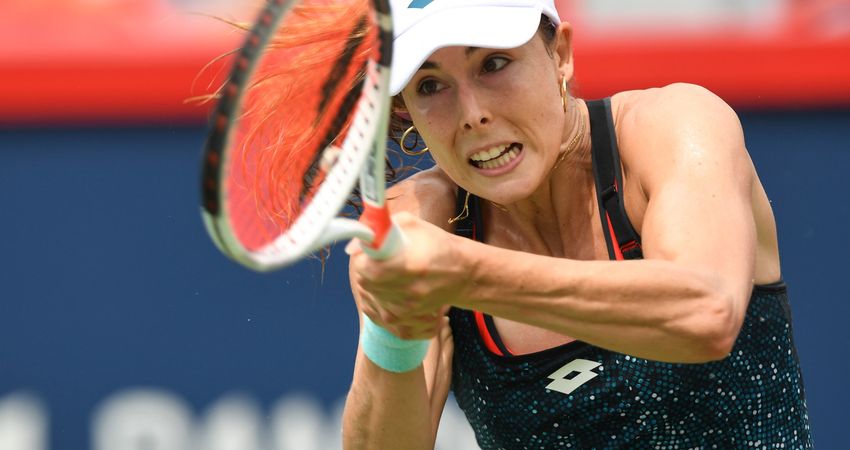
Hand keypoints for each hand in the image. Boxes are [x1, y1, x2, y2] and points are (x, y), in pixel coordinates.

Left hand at [348, 212, 468, 339]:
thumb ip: (380, 229)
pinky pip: (376, 315)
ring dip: (372, 286)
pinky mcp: (404, 323)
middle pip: (364, 284)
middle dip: (367, 271)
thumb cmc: (438, 246)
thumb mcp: (411, 225)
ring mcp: (405, 312)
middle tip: (380, 263)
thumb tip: (353, 246)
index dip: (364, 259)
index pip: (365, 268)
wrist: (462, 275)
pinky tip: (390, 291)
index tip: (371, 254)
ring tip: (389, 275)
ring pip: (368, 298)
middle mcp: (406, 292)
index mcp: (408, 266)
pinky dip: (378, 301)